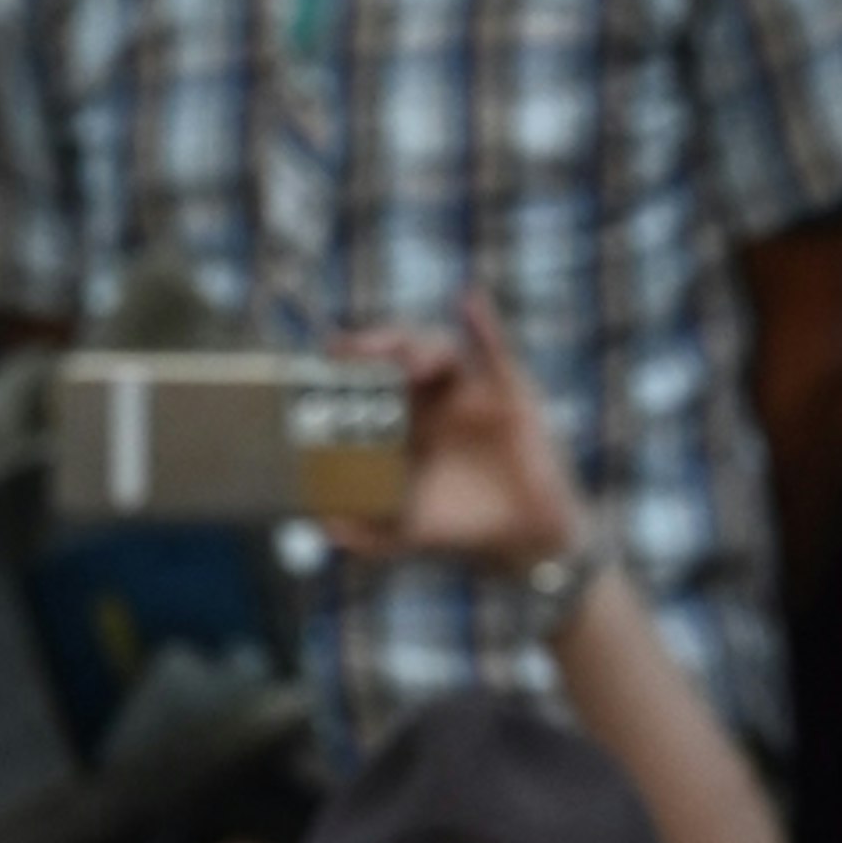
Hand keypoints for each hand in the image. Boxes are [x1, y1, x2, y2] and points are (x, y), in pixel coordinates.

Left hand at [354, 292, 590, 576]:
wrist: (520, 541)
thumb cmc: (458, 531)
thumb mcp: (401, 533)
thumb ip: (362, 531)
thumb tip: (321, 523)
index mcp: (401, 423)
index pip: (370, 380)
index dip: (349, 365)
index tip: (327, 355)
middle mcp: (432, 399)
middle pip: (398, 356)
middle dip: (376, 347)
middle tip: (353, 352)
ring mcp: (471, 392)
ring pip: (440, 351)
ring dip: (418, 348)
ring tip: (406, 363)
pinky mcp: (508, 392)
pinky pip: (495, 350)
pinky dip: (483, 323)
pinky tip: (468, 301)